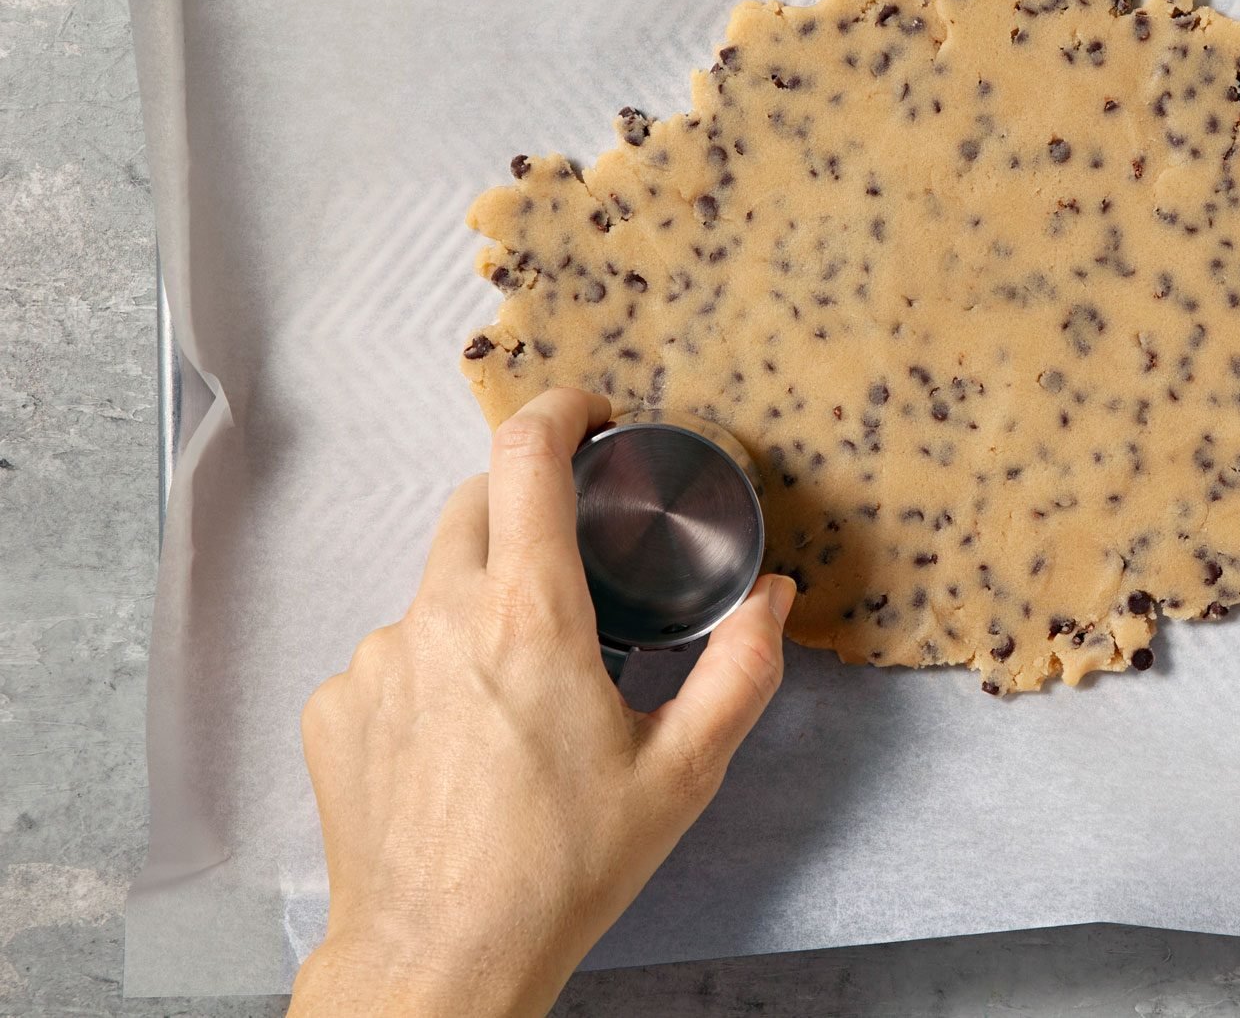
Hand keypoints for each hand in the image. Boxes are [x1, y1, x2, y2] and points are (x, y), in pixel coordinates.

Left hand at [287, 388, 794, 1016]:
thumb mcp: (682, 773)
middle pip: (475, 503)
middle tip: (573, 555)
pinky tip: (464, 738)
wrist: (438, 958)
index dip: (559, 411)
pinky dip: (433, 667)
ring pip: (434, 584)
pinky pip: (393, 653)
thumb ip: (740, 670)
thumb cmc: (559, 871)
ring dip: (481, 600)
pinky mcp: (337, 707)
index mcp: (531, 616)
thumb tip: (772, 599)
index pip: (527, 456)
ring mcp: (377, 661)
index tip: (586, 414)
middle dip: (526, 503)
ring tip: (522, 687)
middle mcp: (441, 618)